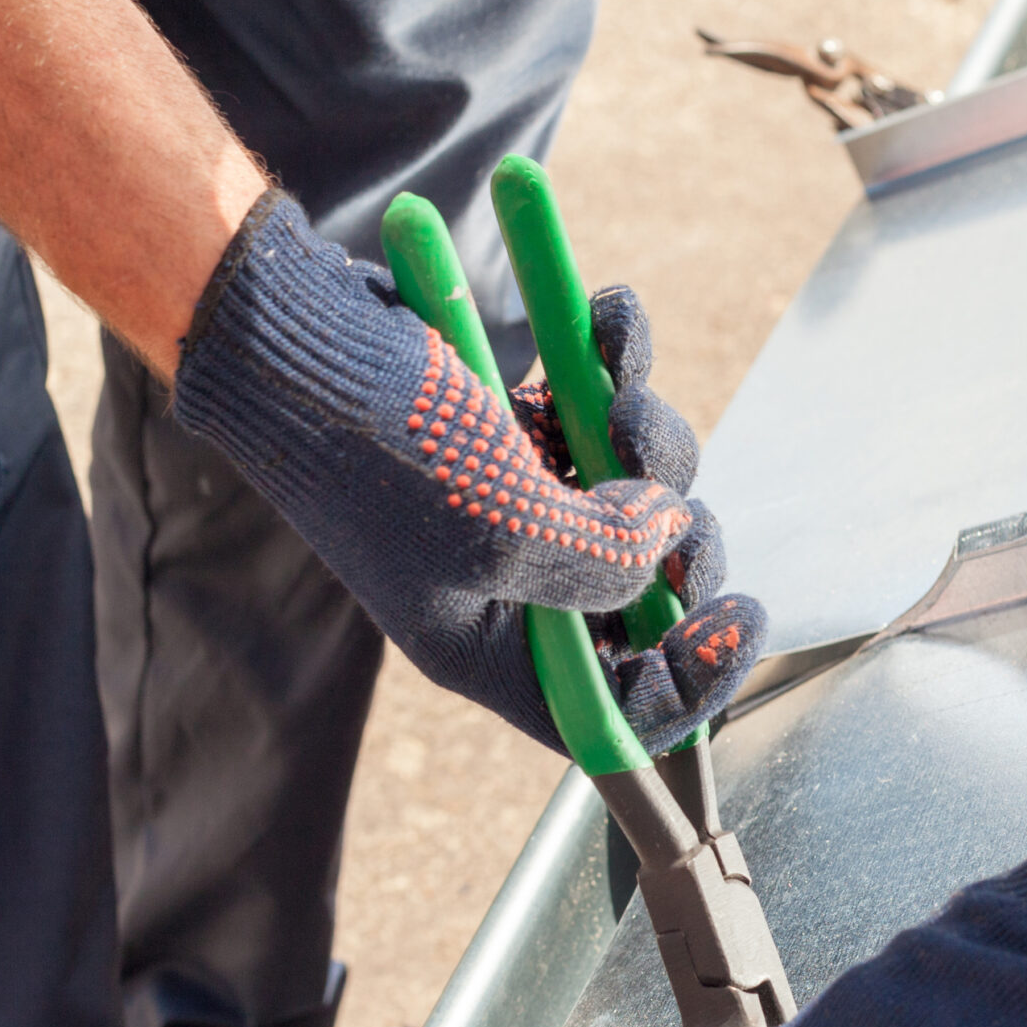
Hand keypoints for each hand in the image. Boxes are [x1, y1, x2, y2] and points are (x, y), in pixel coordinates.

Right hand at [171, 191, 764, 753]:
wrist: (288, 333)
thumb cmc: (380, 446)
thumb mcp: (502, 527)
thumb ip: (602, 557)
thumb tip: (666, 533)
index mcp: (486, 648)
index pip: (608, 708)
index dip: (688, 680)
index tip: (738, 619)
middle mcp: (502, 583)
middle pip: (637, 598)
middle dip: (678, 548)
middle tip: (681, 508)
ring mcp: (508, 499)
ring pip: (629, 492)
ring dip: (650, 438)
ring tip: (620, 397)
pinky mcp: (505, 422)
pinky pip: (591, 401)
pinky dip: (614, 359)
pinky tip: (609, 317)